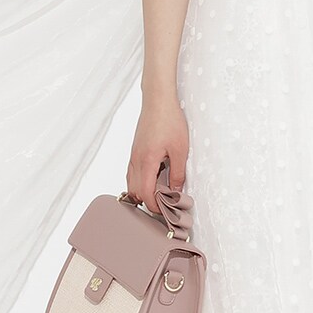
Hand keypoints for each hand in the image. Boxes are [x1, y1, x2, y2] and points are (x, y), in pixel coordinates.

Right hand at [127, 97, 187, 216]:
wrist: (158, 101)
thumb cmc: (170, 122)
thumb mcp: (181, 150)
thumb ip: (178, 173)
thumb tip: (176, 191)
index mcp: (146, 162)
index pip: (145, 194)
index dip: (154, 206)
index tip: (166, 211)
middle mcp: (135, 160)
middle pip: (135, 192)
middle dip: (147, 202)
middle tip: (164, 206)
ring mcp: (133, 155)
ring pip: (131, 183)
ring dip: (142, 192)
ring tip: (159, 195)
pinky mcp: (134, 151)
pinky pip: (132, 173)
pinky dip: (139, 181)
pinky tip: (153, 180)